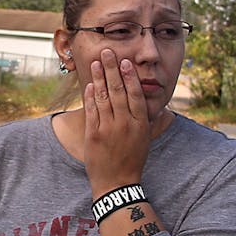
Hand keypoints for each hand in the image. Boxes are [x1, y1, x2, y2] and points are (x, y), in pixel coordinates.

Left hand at [83, 49, 150, 193]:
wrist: (117, 184)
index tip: (125, 62)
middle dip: (112, 69)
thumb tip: (146, 101)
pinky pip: (91, 111)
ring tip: (97, 62)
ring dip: (100, 78)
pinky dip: (90, 96)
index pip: (136, 95)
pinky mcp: (94, 135)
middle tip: (108, 52)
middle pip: (118, 91)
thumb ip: (143, 119)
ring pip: (103, 98)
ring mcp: (108, 129)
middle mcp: (125, 124)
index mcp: (140, 124)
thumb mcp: (144, 138)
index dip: (130, 77)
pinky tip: (89, 84)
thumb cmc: (132, 160)